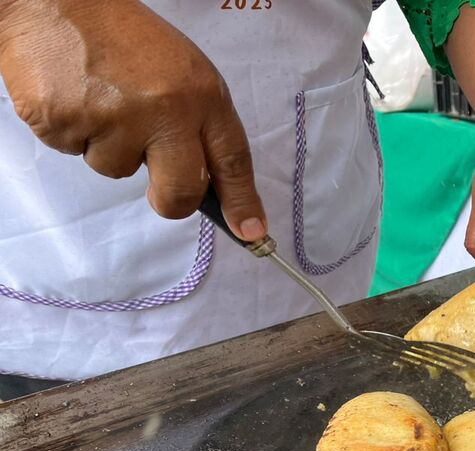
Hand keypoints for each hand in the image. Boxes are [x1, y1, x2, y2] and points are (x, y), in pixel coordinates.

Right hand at [0, 0, 266, 239]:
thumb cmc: (123, 36)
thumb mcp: (181, 73)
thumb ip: (197, 124)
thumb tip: (206, 182)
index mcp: (201, 95)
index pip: (232, 160)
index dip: (242, 201)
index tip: (251, 232)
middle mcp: (164, 110)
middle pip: (180, 193)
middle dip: (171, 201)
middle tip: (157, 185)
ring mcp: (114, 119)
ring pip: (118, 171)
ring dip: (109, 146)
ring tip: (102, 100)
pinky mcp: (65, 123)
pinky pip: (74, 152)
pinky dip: (73, 132)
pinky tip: (74, 96)